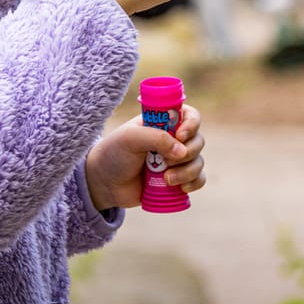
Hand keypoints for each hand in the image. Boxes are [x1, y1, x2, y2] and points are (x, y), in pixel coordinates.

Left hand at [85, 104, 205, 211]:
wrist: (104, 183)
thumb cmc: (114, 153)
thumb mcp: (130, 139)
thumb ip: (156, 138)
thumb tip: (181, 150)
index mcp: (163, 122)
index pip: (190, 115)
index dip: (191, 124)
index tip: (180, 136)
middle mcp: (173, 139)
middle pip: (198, 140)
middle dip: (188, 152)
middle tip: (168, 162)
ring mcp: (176, 160)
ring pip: (198, 161)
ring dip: (188, 172)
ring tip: (166, 180)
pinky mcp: (177, 179)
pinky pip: (198, 179)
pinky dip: (194, 183)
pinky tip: (181, 188)